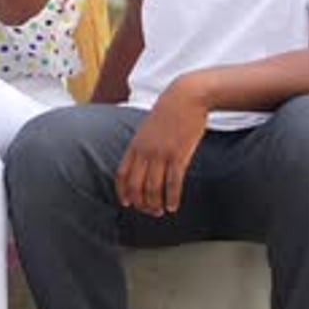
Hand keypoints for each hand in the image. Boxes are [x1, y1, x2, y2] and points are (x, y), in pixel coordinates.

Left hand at [116, 76, 208, 215]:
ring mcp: (161, 153)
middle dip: (140, 203)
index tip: (127, 202)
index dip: (123, 191)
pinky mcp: (178, 155)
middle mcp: (145, 151)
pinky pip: (172, 184)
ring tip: (161, 211)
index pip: (122, 174)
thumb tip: (141, 162)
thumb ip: (142, 144)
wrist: (186, 97)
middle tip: (149, 211)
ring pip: (153, 188)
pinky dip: (171, 198)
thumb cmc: (168, 111)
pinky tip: (173, 206)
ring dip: (156, 204)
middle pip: (136, 186)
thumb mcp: (148, 127)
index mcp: (135, 144)